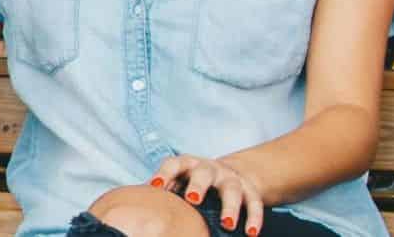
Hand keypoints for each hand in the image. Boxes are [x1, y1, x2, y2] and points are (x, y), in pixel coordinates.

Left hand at [149, 154, 264, 235]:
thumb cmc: (192, 185)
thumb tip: (139, 212)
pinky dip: (254, 217)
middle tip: (193, 200)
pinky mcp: (250, 189)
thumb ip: (165, 195)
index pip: (174, 164)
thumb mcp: (178, 184)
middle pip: (204, 173)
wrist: (228, 174)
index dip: (164, 174)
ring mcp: (231, 178)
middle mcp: (210, 169)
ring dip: (230, 206)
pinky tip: (252, 233)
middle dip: (199, 185)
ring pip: (232, 189)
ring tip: (227, 224)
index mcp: (188, 166)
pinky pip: (254, 202)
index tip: (155, 186)